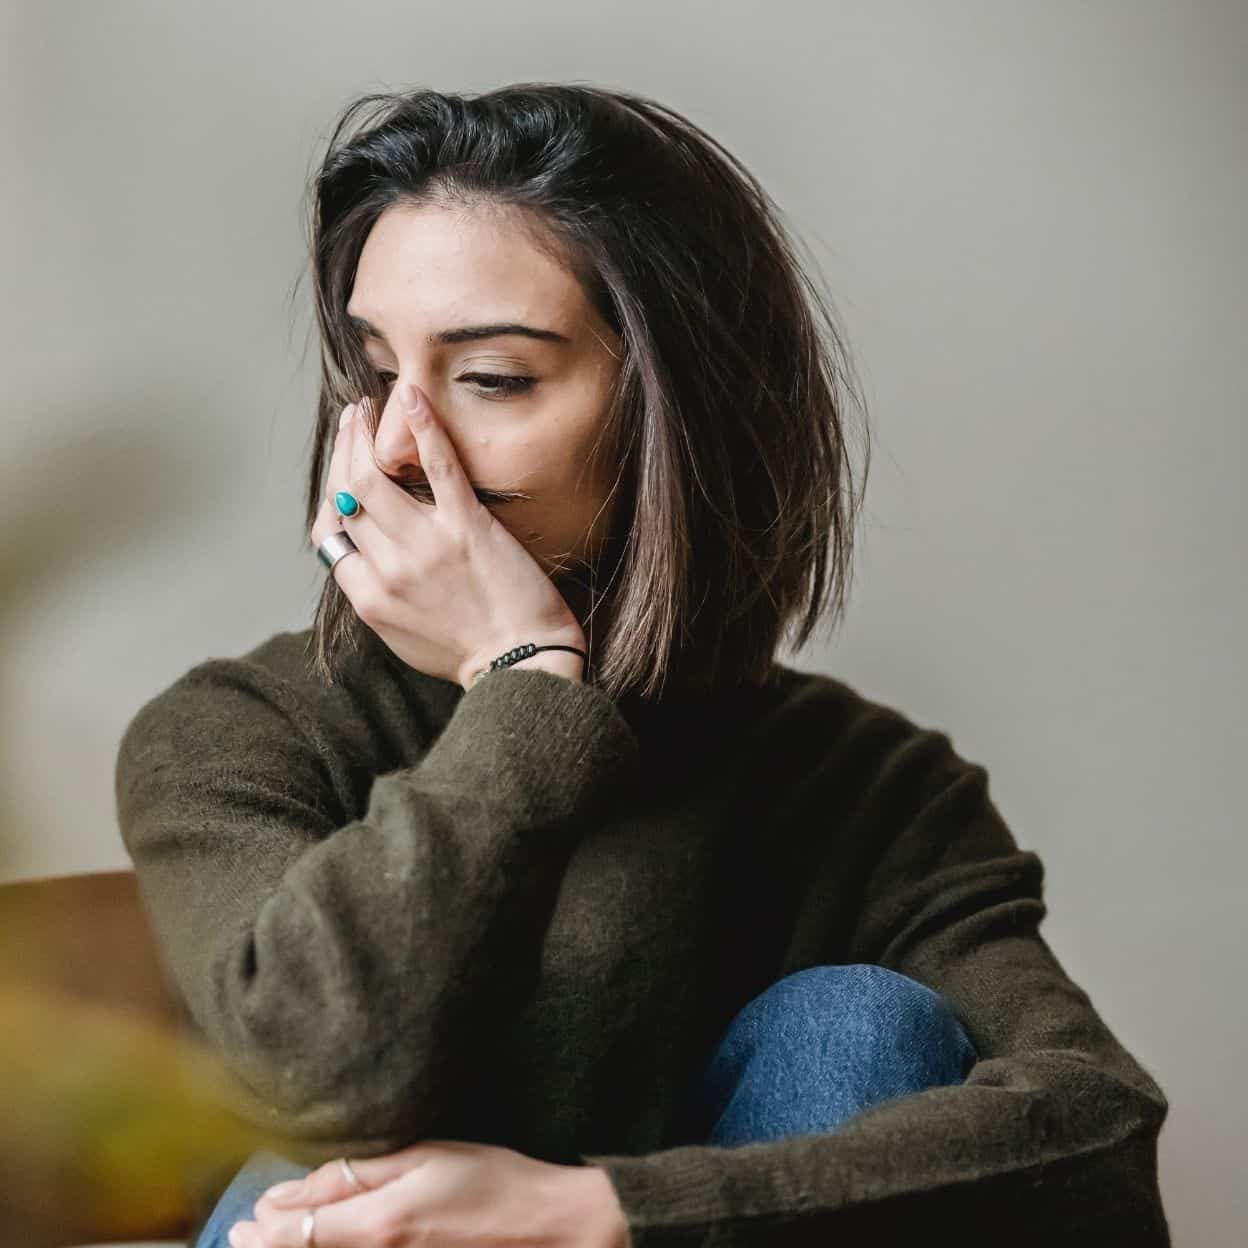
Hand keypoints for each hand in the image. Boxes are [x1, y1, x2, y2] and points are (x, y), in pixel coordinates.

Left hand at [230, 1139, 630, 1247]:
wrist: (548, 1226)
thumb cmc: (494, 1180)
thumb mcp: (427, 1157)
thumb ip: (359, 1174)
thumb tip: (292, 1192)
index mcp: (383, 1224)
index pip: (304, 1234)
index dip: (267, 1230)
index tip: (244, 1222)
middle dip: (270, 1247)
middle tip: (241, 1238)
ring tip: (270, 1242)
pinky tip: (326, 1243)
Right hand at [310, 380, 586, 688]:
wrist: (523, 663)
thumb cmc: (470, 653)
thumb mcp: (402, 636)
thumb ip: (376, 595)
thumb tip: (361, 558)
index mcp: (368, 597)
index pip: (330, 531)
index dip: (332, 495)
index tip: (344, 470)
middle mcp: (388, 569)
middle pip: (346, 494)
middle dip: (344, 449)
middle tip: (352, 420)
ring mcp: (426, 545)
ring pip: (374, 475)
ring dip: (365, 432)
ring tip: (370, 409)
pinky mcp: (468, 527)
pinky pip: (438, 466)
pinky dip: (421, 427)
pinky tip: (411, 398)